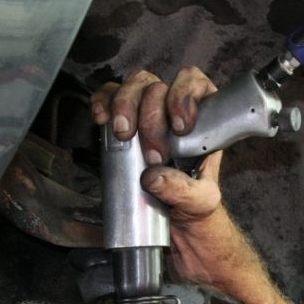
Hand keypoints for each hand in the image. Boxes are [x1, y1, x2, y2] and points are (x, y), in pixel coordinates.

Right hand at [90, 67, 223, 226]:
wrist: (171, 218)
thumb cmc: (191, 202)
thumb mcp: (200, 202)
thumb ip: (183, 190)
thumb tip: (152, 176)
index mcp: (202, 118)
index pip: (195, 85)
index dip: (184, 97)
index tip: (180, 127)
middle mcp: (172, 107)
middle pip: (158, 87)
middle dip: (152, 118)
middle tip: (152, 155)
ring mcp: (145, 110)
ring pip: (135, 85)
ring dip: (126, 105)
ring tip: (123, 135)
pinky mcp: (121, 119)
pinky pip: (108, 96)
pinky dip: (102, 102)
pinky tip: (101, 118)